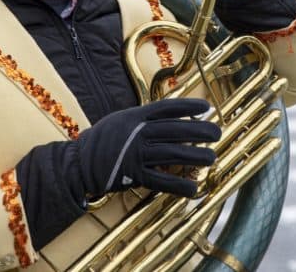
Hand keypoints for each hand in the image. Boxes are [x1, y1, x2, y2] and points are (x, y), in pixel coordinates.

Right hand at [75, 98, 219, 197]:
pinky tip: (193, 188)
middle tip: (217, 133)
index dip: (188, 106)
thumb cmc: (102, 140)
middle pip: (175, 130)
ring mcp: (136, 154)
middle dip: (199, 131)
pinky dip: (179, 185)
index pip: (167, 108)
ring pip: (172, 154)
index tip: (206, 107)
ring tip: (211, 158)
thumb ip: (143, 118)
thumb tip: (170, 118)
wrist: (77, 163)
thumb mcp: (121, 120)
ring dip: (195, 156)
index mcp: (135, 116)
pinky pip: (161, 181)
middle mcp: (137, 133)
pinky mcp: (133, 175)